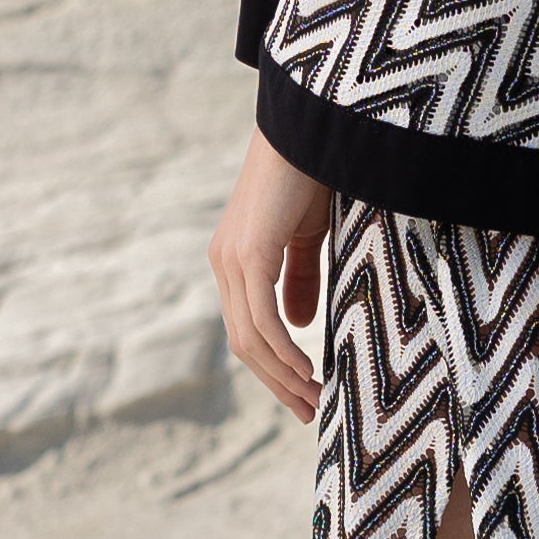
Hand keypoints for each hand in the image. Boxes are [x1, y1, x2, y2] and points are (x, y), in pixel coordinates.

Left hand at [211, 131, 334, 424]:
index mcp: (236, 259)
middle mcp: (225, 263)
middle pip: (243, 343)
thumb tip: (299, 325)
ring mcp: (232, 259)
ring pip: (250, 338)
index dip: (273, 367)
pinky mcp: (249, 253)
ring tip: (314, 399)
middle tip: (310, 411)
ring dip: (282, 375)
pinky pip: (261, 317)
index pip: (247, 329)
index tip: (304, 395)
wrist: (309, 127)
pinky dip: (283, 349)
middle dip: (276, 382)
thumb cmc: (314, 172)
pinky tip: (306, 370)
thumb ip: (302, 278)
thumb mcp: (310, 234)